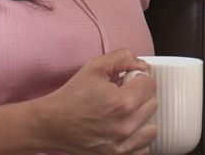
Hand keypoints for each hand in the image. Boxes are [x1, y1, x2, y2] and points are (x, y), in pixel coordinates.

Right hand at [34, 49, 157, 154]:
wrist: (51, 124)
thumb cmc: (71, 97)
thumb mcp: (94, 67)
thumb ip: (122, 58)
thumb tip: (142, 64)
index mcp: (122, 102)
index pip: (150, 84)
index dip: (138, 79)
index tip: (127, 81)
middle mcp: (125, 126)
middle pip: (153, 104)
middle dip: (139, 96)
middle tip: (122, 96)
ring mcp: (122, 144)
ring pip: (152, 127)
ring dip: (142, 118)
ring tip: (124, 113)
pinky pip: (145, 147)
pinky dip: (137, 138)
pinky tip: (124, 129)